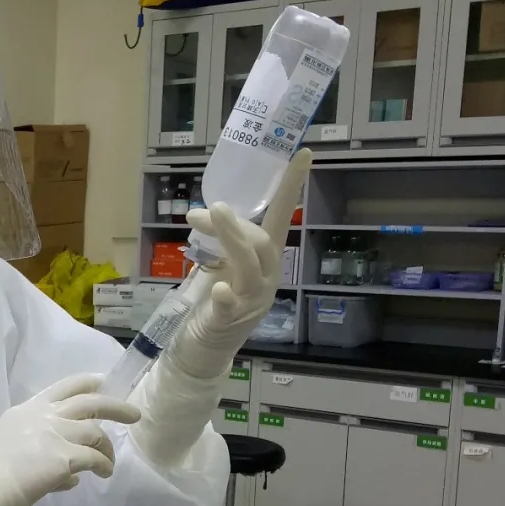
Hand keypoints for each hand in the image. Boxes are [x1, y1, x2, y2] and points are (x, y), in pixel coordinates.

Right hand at [0, 373, 140, 505]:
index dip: (87, 383)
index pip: (62, 387)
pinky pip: (94, 458)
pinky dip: (103, 466)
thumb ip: (40, 455)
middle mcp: (40, 416)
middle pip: (89, 401)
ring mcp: (51, 435)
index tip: (103, 382)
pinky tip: (103, 475)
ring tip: (109, 464)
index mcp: (24, 411)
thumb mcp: (8, 454)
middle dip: (115, 406)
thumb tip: (70, 474)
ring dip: (107, 448)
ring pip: (95, 431)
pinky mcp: (60, 459)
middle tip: (133, 414)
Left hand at [129, 148, 308, 472]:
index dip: (292, 187)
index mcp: (266, 263)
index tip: (303, 153)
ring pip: (247, 265)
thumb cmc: (211, 305)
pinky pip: (229, 306)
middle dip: (235, 222)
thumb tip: (204, 212)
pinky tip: (217, 288)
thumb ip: (219, 241)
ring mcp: (250, 302)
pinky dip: (223, 295)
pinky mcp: (228, 322)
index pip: (283, 219)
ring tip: (208, 216)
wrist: (201, 352)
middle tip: (206, 209)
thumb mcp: (220, 265)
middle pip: (260, 243)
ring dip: (230, 238)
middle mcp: (266, 280)